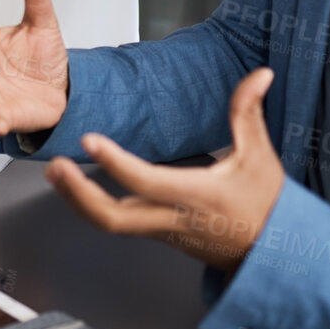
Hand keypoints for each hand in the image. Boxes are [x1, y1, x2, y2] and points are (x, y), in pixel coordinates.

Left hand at [45, 67, 285, 271]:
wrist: (272, 254)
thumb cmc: (265, 205)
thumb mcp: (259, 156)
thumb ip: (249, 112)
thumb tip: (260, 74)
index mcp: (198, 197)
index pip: (147, 182)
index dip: (115, 162)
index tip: (90, 140)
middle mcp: (174, 218)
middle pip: (113, 218)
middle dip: (79, 194)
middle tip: (57, 166)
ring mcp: (162, 230)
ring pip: (110, 224)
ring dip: (78, 200)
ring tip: (57, 173)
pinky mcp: (156, 233)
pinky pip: (117, 222)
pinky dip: (92, 205)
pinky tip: (77, 186)